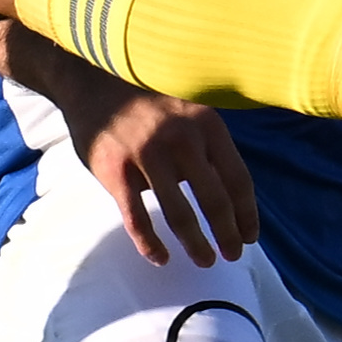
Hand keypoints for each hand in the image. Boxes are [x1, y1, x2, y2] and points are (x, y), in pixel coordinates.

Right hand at [50, 66, 257, 267]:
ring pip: (179, 212)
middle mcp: (181, 138)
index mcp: (207, 123)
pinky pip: (136, 217)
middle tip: (232, 255)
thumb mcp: (187, 111)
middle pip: (215, 200)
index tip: (250, 237)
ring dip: (195, 243)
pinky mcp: (115, 170)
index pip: (238, 178)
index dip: (246, 213)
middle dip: (227, 234)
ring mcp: (147, 154)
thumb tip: (227, 195)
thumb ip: (207, 146)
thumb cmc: (146, 103)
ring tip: (205, 260)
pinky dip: (149, 243)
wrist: (91, 81)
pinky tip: (159, 257)